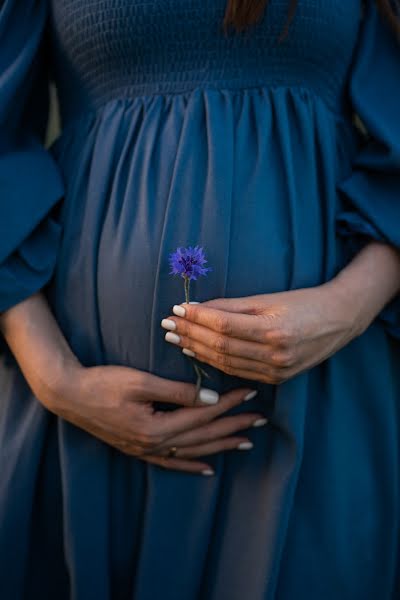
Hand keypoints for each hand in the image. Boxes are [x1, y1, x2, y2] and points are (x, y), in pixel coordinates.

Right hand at [47, 363, 266, 474]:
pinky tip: (208, 469)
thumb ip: (178, 392)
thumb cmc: (103, 383)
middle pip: (204, 436)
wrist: (69, 395)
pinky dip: (192, 466)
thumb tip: (211, 399)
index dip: (228, 404)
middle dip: (234, 426)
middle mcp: (155, 445)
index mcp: (158, 427)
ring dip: (220, 446)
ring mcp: (147, 451)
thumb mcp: (141, 382)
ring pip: (193, 452)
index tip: (250, 393)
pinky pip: (172, 463)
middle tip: (260, 419)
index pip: (204, 415)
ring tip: (245, 442)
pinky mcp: (139, 450)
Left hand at [161, 280, 362, 384]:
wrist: (339, 320)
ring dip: (197, 350)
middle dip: (190, 334)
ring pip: (225, 363)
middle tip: (167, 325)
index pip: (223, 326)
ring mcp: (276, 371)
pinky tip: (198, 353)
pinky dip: (215, 363)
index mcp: (273, 331)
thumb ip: (232, 306)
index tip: (176, 309)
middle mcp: (274, 355)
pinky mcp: (276, 379)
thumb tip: (198, 307)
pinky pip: (238, 372)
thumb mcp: (269, 298)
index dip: (196, 318)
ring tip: (176, 339)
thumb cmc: (304, 302)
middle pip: (220, 347)